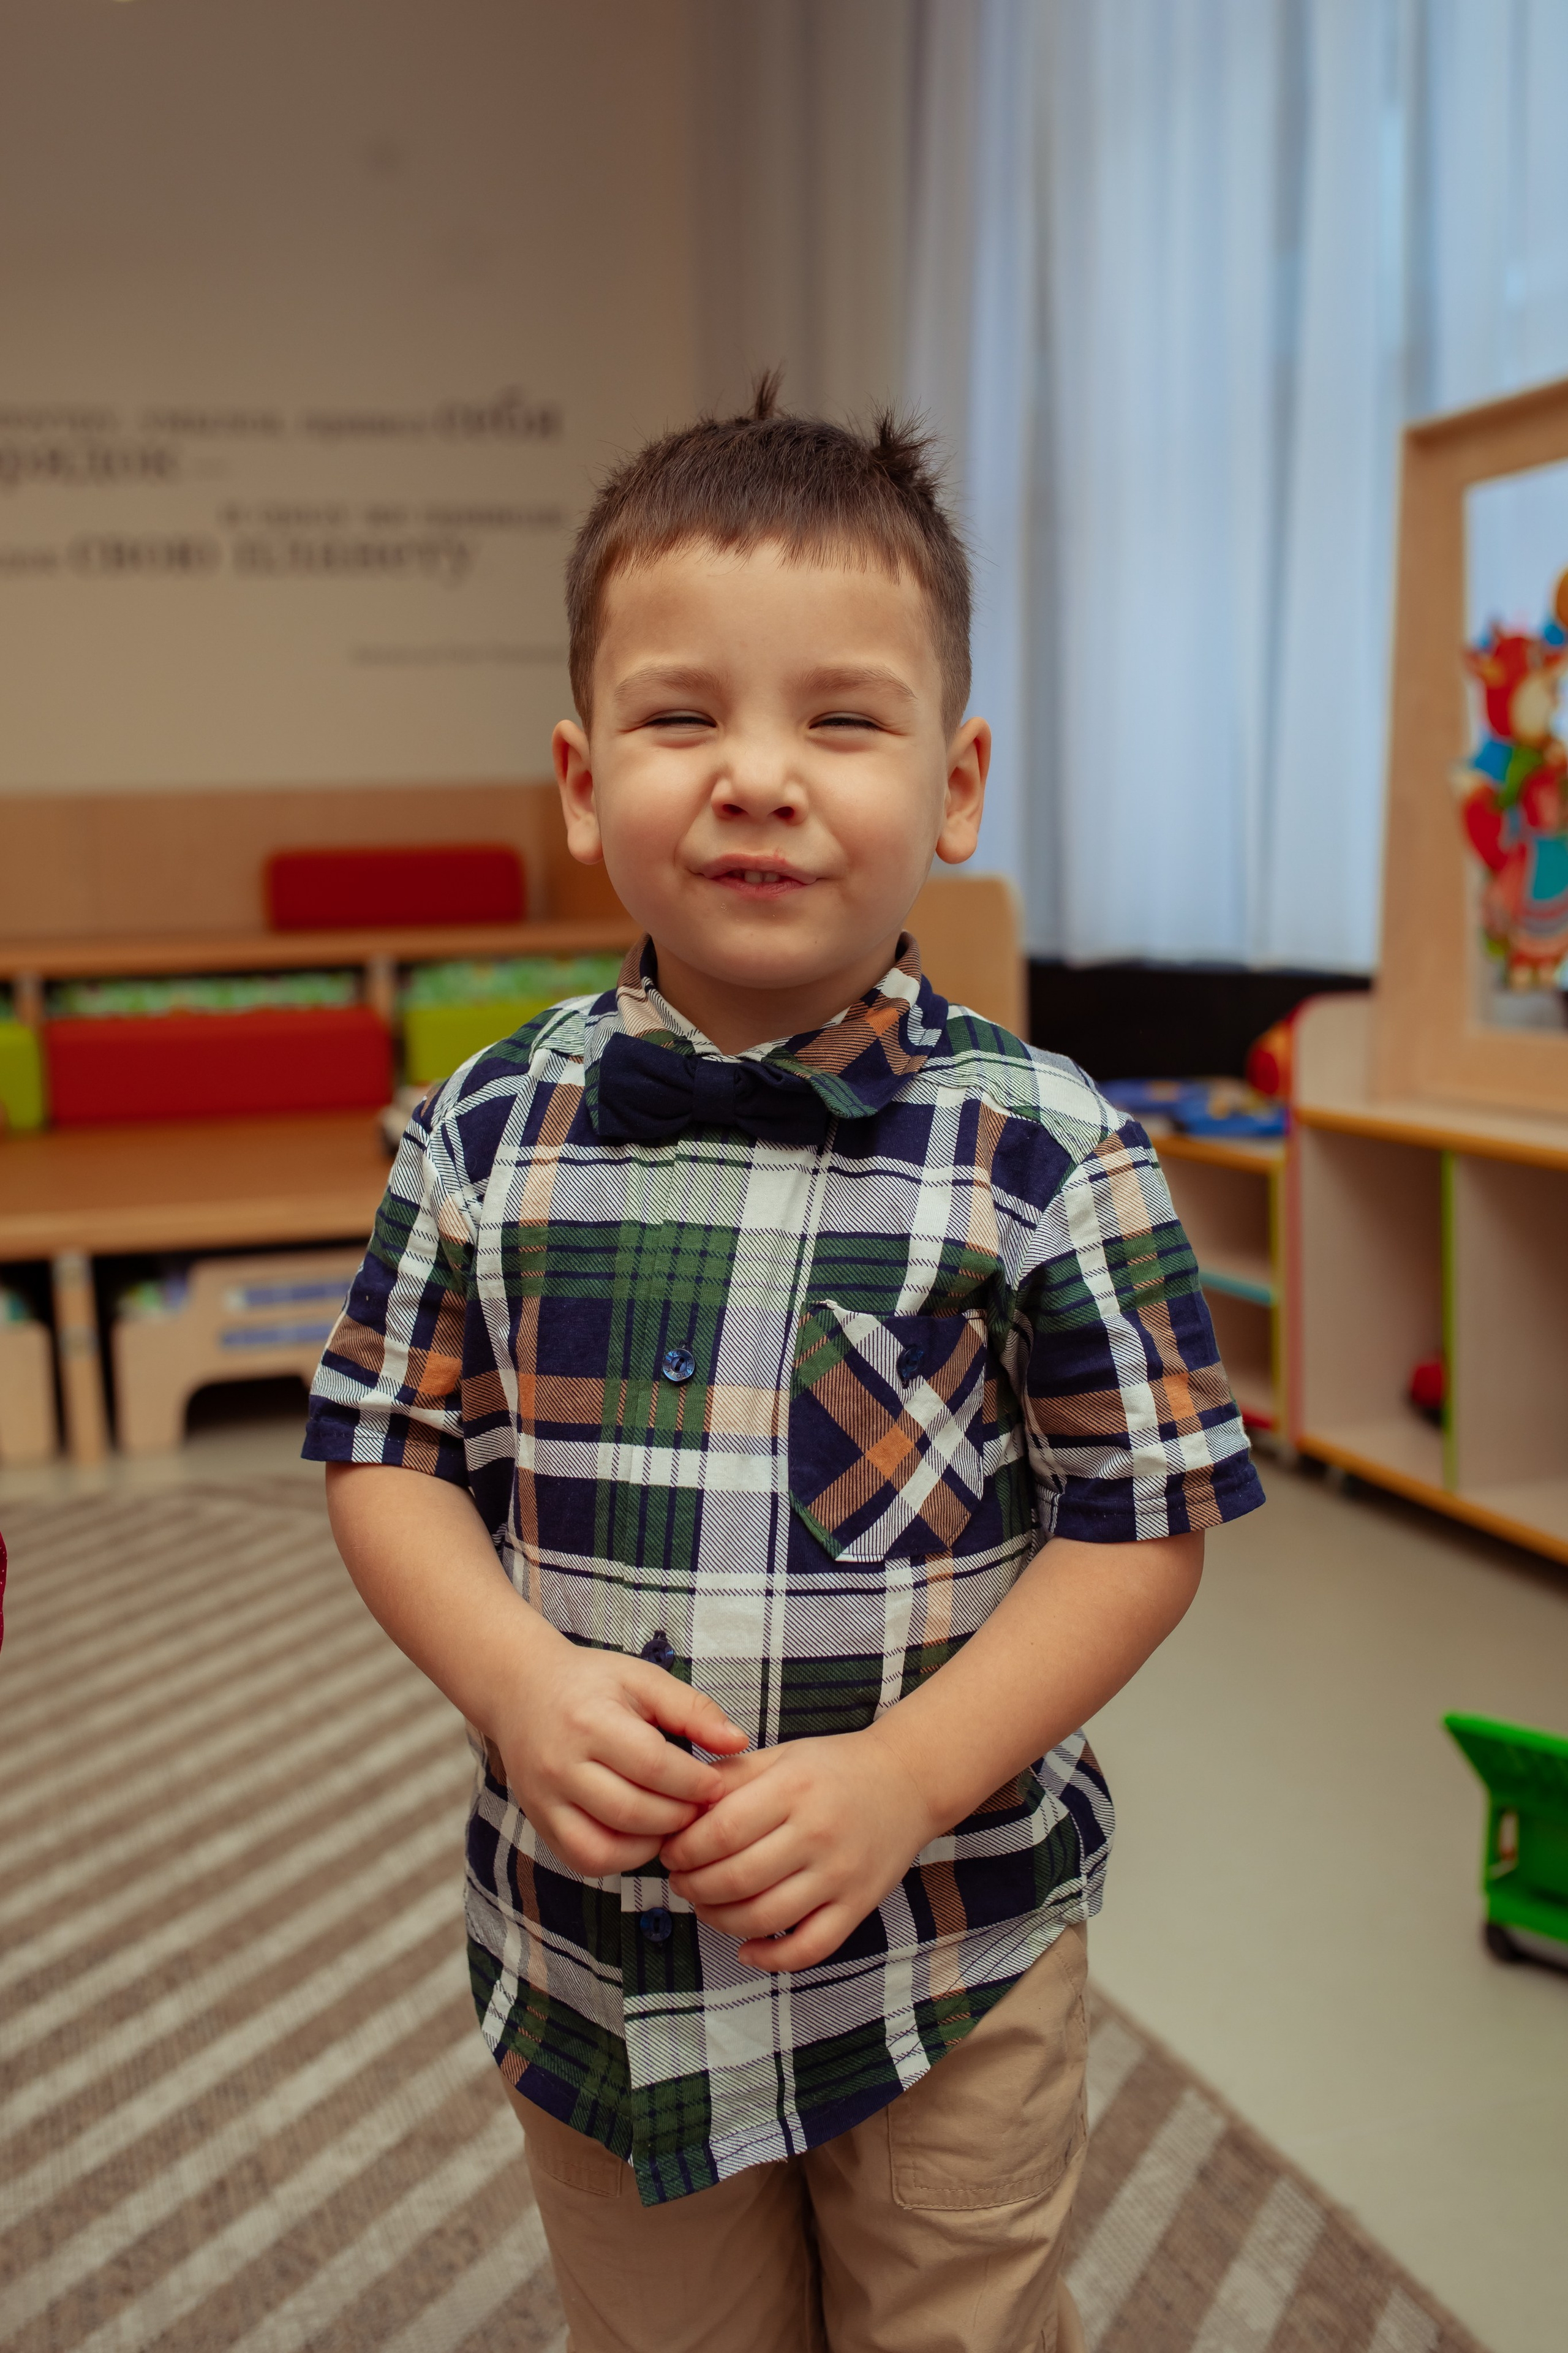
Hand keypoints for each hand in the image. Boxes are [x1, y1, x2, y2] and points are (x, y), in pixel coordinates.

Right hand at [494, 1632, 747, 1879]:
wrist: (520, 1691)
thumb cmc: (590, 1683)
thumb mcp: (642, 1679)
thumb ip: (692, 1709)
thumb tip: (738, 1743)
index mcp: (588, 1720)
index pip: (652, 1765)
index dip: (694, 1782)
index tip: (718, 1784)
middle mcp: (560, 1765)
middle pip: (633, 1811)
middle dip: (680, 1816)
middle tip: (703, 1808)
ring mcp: (544, 1800)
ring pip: (606, 1847)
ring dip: (653, 1844)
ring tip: (676, 1823)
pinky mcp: (539, 1823)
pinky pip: (584, 1859)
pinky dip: (622, 1858)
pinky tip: (644, 1836)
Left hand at [660, 1724, 937, 1970]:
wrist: (908, 1781)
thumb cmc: (833, 1768)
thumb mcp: (780, 1756)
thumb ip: (729, 1779)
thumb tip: (677, 1810)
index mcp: (793, 1788)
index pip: (721, 1831)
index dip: (684, 1849)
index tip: (670, 1852)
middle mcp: (817, 1832)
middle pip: (736, 1878)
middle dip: (693, 1887)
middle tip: (680, 1881)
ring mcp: (840, 1874)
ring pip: (764, 1918)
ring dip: (719, 1921)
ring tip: (705, 1907)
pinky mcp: (858, 1906)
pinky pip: (809, 1948)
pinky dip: (771, 1959)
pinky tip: (746, 1950)